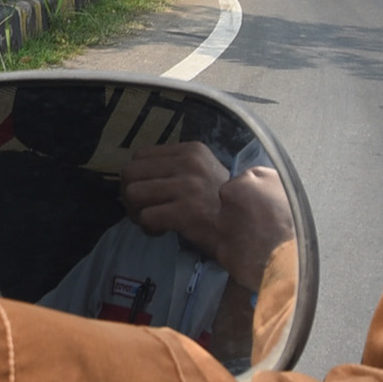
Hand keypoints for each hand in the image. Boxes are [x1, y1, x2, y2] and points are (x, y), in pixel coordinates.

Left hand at [121, 144, 292, 309]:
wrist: (252, 227)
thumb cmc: (227, 204)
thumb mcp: (206, 172)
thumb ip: (178, 168)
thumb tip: (139, 176)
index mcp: (192, 150)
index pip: (141, 155)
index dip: (138, 176)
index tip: (148, 192)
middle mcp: (188, 164)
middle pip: (131, 172)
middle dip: (130, 194)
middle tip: (141, 209)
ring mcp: (186, 187)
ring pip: (134, 193)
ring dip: (136, 211)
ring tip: (150, 220)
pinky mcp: (185, 211)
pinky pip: (146, 217)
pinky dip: (149, 227)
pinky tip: (162, 231)